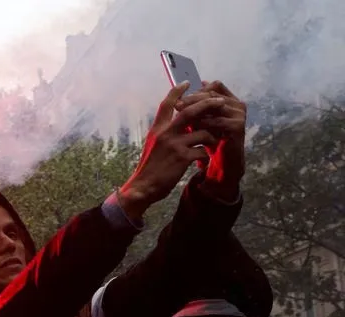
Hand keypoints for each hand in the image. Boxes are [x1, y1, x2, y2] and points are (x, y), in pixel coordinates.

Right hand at [119, 82, 222, 220]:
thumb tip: (176, 120)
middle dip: (208, 104)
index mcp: (157, 129)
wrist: (143, 187)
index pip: (167, 104)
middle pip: (190, 111)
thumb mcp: (152, 144)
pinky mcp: (182, 158)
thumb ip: (164, 132)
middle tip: (220, 101)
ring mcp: (174, 145)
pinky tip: (205, 159)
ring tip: (215, 140)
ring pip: (202, 131)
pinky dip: (207, 154)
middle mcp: (165, 133)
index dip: (178, 91)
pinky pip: (202, 151)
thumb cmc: (149, 167)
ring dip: (212, 135)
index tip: (187, 82)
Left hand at [177, 80, 246, 201]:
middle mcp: (237, 104)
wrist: (222, 161)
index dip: (197, 90)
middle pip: (213, 94)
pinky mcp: (238, 126)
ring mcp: (239, 114)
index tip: (181, 97)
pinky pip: (218, 121)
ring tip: (180, 114)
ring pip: (215, 106)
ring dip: (196, 109)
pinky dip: (204, 123)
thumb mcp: (200, 121)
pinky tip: (191, 126)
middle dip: (193, 98)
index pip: (215, 86)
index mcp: (230, 100)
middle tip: (177, 104)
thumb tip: (178, 96)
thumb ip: (194, 108)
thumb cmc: (209, 139)